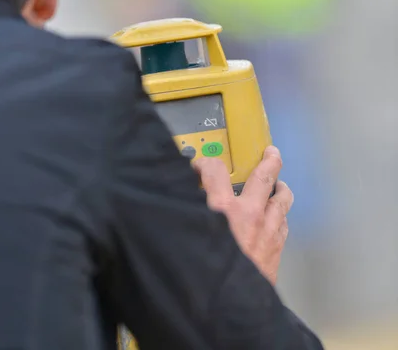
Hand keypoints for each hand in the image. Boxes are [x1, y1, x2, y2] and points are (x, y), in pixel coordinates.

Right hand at [193, 146, 292, 285]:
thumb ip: (189, 216)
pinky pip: (283, 224)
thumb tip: (181, 206)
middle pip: (265, 177)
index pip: (214, 170)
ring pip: (282, 199)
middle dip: (269, 161)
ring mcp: (267, 231)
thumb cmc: (206, 274)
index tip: (201, 167)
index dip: (206, 164)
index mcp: (222, 209)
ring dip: (281, 189)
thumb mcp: (189, 238)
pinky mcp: (276, 250)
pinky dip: (280, 216)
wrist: (231, 310)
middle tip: (272, 153)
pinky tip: (276, 218)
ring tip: (279, 184)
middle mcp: (249, 214)